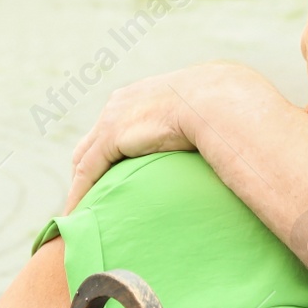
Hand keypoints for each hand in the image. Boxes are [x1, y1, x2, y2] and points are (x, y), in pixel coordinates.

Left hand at [66, 64, 263, 212]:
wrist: (221, 100)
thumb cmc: (230, 110)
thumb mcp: (214, 117)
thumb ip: (209, 131)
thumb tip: (231, 149)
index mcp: (148, 94)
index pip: (119, 123)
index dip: (112, 149)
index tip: (113, 174)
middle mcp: (124, 102)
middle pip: (94, 139)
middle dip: (89, 166)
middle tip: (89, 198)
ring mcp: (115, 117)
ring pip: (85, 157)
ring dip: (81, 184)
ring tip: (80, 211)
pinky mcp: (112, 136)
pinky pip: (88, 170)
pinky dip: (80, 192)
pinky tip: (77, 214)